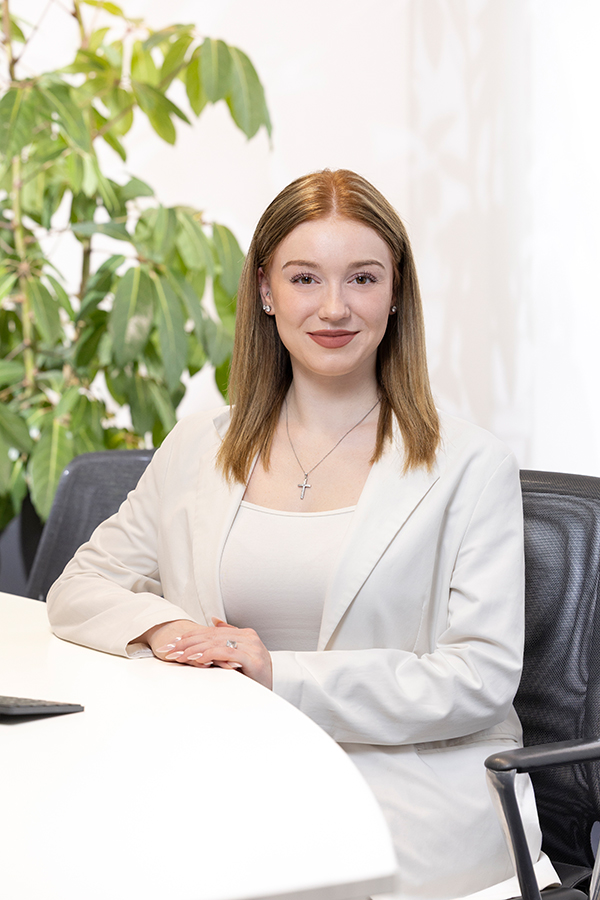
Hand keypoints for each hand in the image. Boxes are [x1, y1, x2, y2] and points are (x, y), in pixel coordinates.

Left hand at [144, 618, 272, 689]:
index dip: (190, 636)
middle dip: (188, 643)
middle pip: (212, 636)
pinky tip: (198, 659)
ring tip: (179, 655)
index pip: (211, 631)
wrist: (271, 694)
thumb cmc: (254, 677)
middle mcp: (249, 637)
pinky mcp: (253, 659)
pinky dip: (211, 654)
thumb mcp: (239, 655)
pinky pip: (227, 652)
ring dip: (195, 649)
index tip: (172, 643)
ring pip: (217, 643)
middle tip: (170, 649)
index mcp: (245, 633)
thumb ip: (228, 638)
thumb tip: (214, 620)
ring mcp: (252, 647)